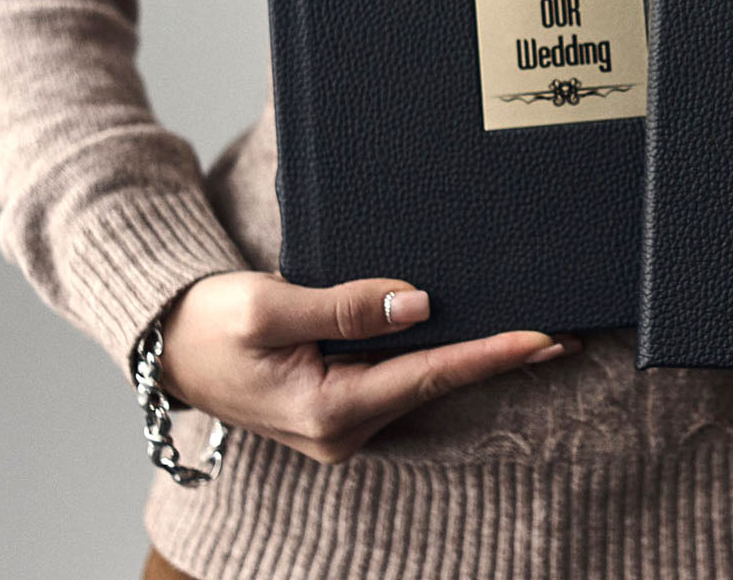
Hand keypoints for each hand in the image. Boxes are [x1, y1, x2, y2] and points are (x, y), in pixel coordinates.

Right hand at [153, 271, 579, 463]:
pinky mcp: (340, 407)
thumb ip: (346, 305)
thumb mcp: (270, 305)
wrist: (166, 345)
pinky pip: (400, 379)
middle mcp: (343, 429)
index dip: (490, 354)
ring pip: (423, 382)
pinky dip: (439, 356)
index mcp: (327, 409)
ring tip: (537, 332)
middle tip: (566, 333)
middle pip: (437, 383)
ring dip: (475, 356)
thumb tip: (419, 303)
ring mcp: (343, 424)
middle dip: (500, 356)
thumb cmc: (208, 324)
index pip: (428, 374)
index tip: (541, 338)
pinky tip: (473, 335)